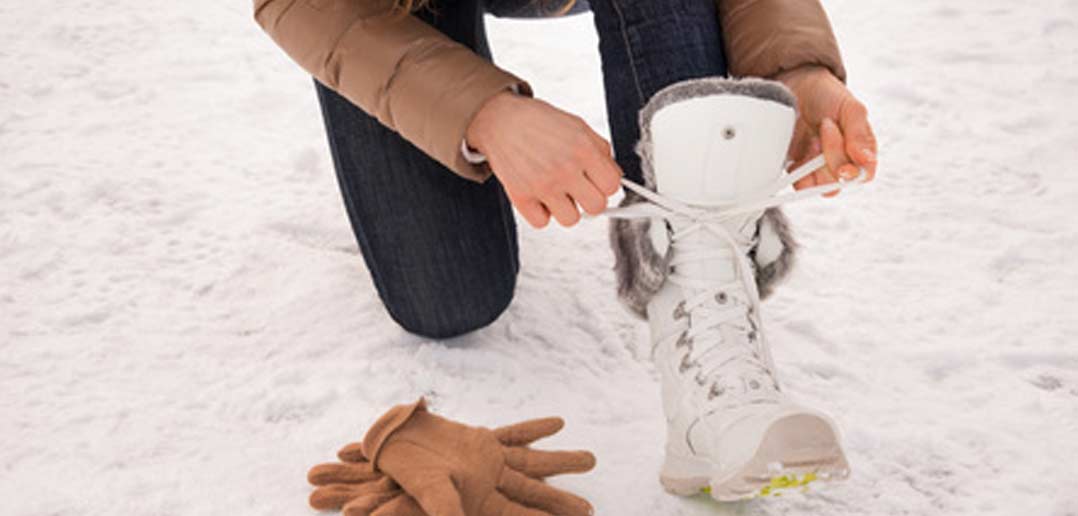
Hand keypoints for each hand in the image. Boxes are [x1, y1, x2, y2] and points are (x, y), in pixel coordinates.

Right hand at [309, 399, 595, 515]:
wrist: (389, 443)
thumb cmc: (405, 472)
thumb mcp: (430, 493)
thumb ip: (447, 511)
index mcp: (481, 501)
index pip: (519, 514)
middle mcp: (490, 483)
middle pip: (535, 491)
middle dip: (561, 499)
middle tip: (591, 509)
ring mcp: (488, 461)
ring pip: (532, 462)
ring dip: (560, 461)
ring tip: (591, 460)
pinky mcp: (481, 441)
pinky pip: (515, 435)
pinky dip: (535, 430)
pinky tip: (558, 424)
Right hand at [466, 92, 622, 227]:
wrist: (500, 120)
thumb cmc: (538, 122)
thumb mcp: (578, 126)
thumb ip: (600, 150)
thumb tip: (615, 176)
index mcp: (582, 149)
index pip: (612, 186)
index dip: (606, 184)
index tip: (598, 182)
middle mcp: (564, 169)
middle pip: (596, 207)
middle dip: (590, 199)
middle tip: (580, 189)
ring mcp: (542, 185)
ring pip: (571, 220)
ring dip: (566, 209)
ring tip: (558, 192)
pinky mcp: (521, 196)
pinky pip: (542, 223)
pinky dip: (542, 213)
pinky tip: (540, 196)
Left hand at [778, 66, 878, 196]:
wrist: (795, 84)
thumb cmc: (827, 95)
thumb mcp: (850, 108)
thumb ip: (860, 133)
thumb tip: (866, 159)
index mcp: (860, 149)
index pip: (864, 173)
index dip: (855, 172)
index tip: (844, 160)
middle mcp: (841, 161)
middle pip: (841, 180)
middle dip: (832, 156)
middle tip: (825, 127)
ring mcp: (818, 167)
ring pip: (821, 186)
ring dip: (814, 165)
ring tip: (811, 139)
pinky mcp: (798, 169)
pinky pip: (800, 185)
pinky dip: (798, 173)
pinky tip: (798, 154)